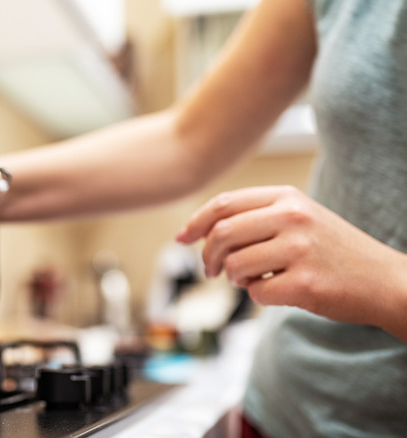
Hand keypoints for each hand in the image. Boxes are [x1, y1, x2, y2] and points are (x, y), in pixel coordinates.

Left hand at [175, 185, 406, 328]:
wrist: (385, 281)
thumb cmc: (332, 251)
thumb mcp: (298, 218)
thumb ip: (255, 217)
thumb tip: (198, 231)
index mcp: (287, 197)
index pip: (224, 204)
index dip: (196, 223)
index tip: (182, 238)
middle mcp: (293, 217)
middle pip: (221, 235)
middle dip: (208, 257)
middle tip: (212, 271)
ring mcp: (300, 249)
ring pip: (234, 265)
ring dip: (236, 279)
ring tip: (255, 279)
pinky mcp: (306, 283)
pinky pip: (256, 293)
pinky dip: (259, 296)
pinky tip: (279, 291)